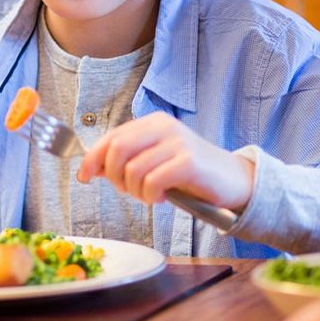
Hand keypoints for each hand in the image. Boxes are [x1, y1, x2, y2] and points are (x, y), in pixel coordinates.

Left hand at [76, 112, 253, 210]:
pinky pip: (152, 182)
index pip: (111, 136)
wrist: (236, 180)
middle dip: (113, 176)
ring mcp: (178, 142)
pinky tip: (163, 198)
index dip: (92, 157)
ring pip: (133, 170)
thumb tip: (91, 167)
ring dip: (135, 192)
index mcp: (153, 122)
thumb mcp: (155, 161)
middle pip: (116, 149)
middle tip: (128, 191)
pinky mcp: (189, 162)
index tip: (83, 176)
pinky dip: (151, 196)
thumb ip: (128, 159)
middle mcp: (164, 127)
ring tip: (150, 196)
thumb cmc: (191, 174)